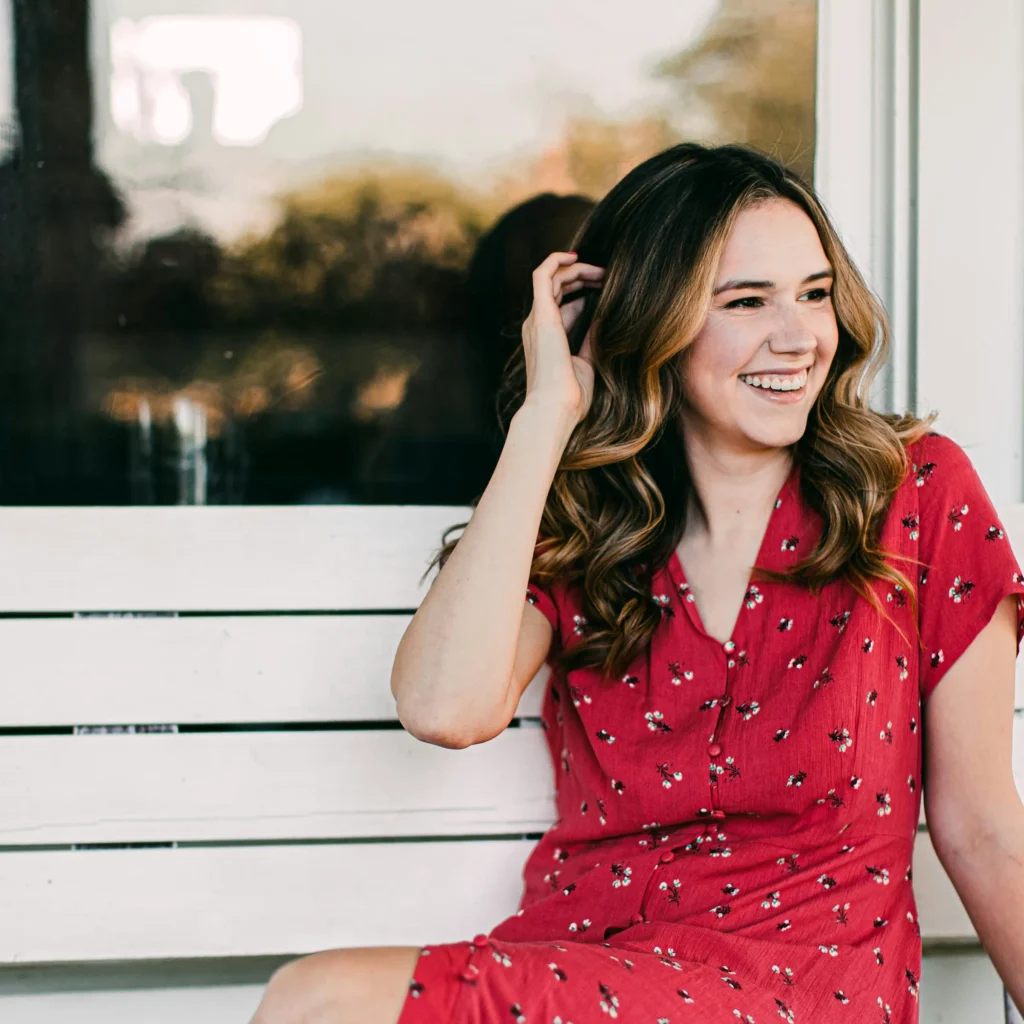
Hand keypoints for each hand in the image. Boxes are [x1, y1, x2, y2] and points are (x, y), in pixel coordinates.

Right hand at [520, 252, 603, 425]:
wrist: (555, 409)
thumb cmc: (570, 397)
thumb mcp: (588, 363)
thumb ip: (592, 340)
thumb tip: (606, 320)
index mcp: (548, 338)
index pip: (566, 306)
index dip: (587, 294)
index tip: (610, 291)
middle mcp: (538, 325)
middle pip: (558, 287)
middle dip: (583, 276)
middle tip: (608, 276)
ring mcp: (537, 319)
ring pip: (552, 277)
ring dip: (576, 269)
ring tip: (601, 270)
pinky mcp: (541, 314)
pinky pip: (542, 275)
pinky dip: (557, 260)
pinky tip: (577, 257)